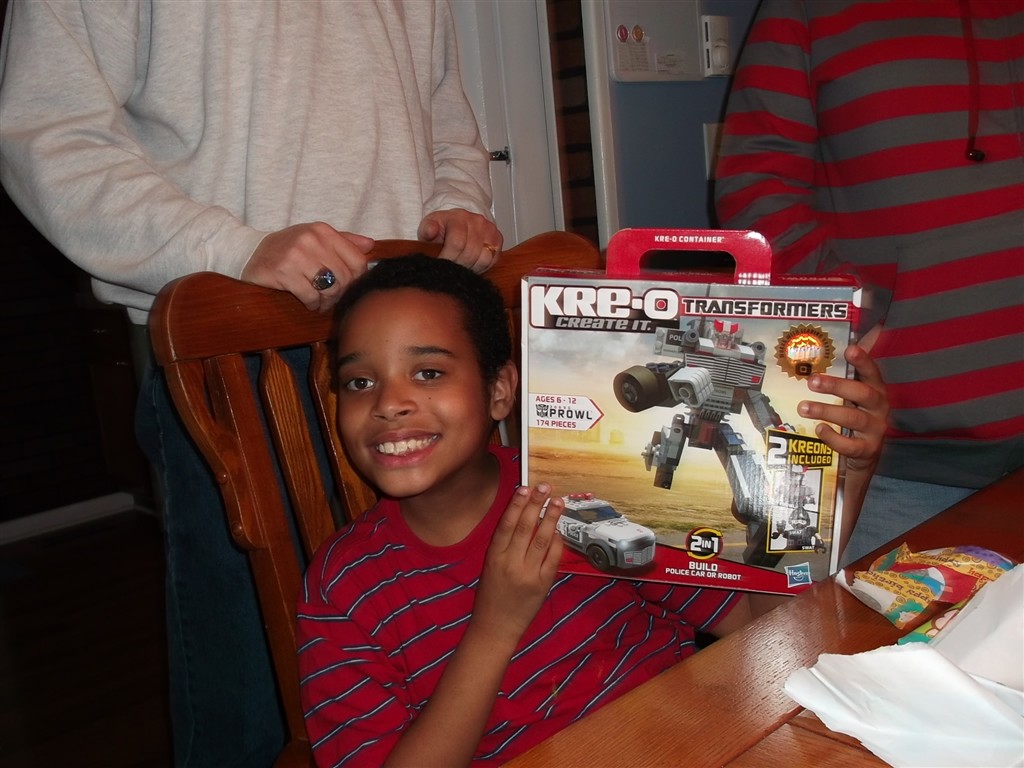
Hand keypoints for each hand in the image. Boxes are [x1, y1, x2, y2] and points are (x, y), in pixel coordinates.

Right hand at [240, 222, 374, 311]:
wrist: (250, 252)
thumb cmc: (289, 248)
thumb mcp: (316, 238)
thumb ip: (344, 241)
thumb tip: (371, 245)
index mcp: (323, 231)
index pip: (357, 260)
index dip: (357, 278)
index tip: (348, 285)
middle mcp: (311, 240)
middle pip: (345, 277)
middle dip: (341, 293)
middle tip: (332, 297)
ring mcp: (296, 255)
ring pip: (329, 288)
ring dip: (327, 301)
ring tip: (321, 301)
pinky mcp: (283, 272)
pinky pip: (310, 296)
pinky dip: (312, 304)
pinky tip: (308, 302)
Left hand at [417, 209, 502, 271]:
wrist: (457, 223)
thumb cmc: (443, 227)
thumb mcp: (429, 227)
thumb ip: (427, 229)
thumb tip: (431, 231)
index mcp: (458, 217)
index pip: (457, 242)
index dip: (448, 258)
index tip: (440, 265)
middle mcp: (477, 221)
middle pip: (471, 253)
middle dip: (458, 265)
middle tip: (449, 270)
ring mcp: (489, 230)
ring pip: (484, 259)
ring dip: (471, 267)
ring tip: (460, 267)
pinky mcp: (498, 240)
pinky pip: (493, 260)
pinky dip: (482, 266)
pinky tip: (471, 264)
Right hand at [473, 484, 563, 642]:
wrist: (496, 628)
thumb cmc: (490, 595)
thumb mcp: (490, 567)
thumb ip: (504, 545)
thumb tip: (522, 518)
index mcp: (493, 557)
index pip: (506, 525)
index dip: (516, 505)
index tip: (524, 488)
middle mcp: (510, 563)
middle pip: (525, 527)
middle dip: (536, 504)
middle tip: (544, 487)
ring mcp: (528, 574)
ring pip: (542, 539)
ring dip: (550, 518)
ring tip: (557, 501)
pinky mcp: (543, 584)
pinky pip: (553, 558)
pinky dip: (557, 542)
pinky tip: (559, 530)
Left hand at [798, 343, 888, 474]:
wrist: (864, 456)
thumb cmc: (853, 418)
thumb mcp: (851, 397)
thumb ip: (841, 378)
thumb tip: (822, 352)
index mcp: (875, 391)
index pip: (872, 373)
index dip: (863, 361)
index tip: (850, 349)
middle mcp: (879, 409)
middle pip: (863, 393)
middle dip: (837, 385)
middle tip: (812, 381)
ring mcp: (875, 430)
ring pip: (854, 418)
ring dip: (827, 411)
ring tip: (803, 407)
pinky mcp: (867, 450)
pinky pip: (851, 445)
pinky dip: (833, 437)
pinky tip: (819, 429)